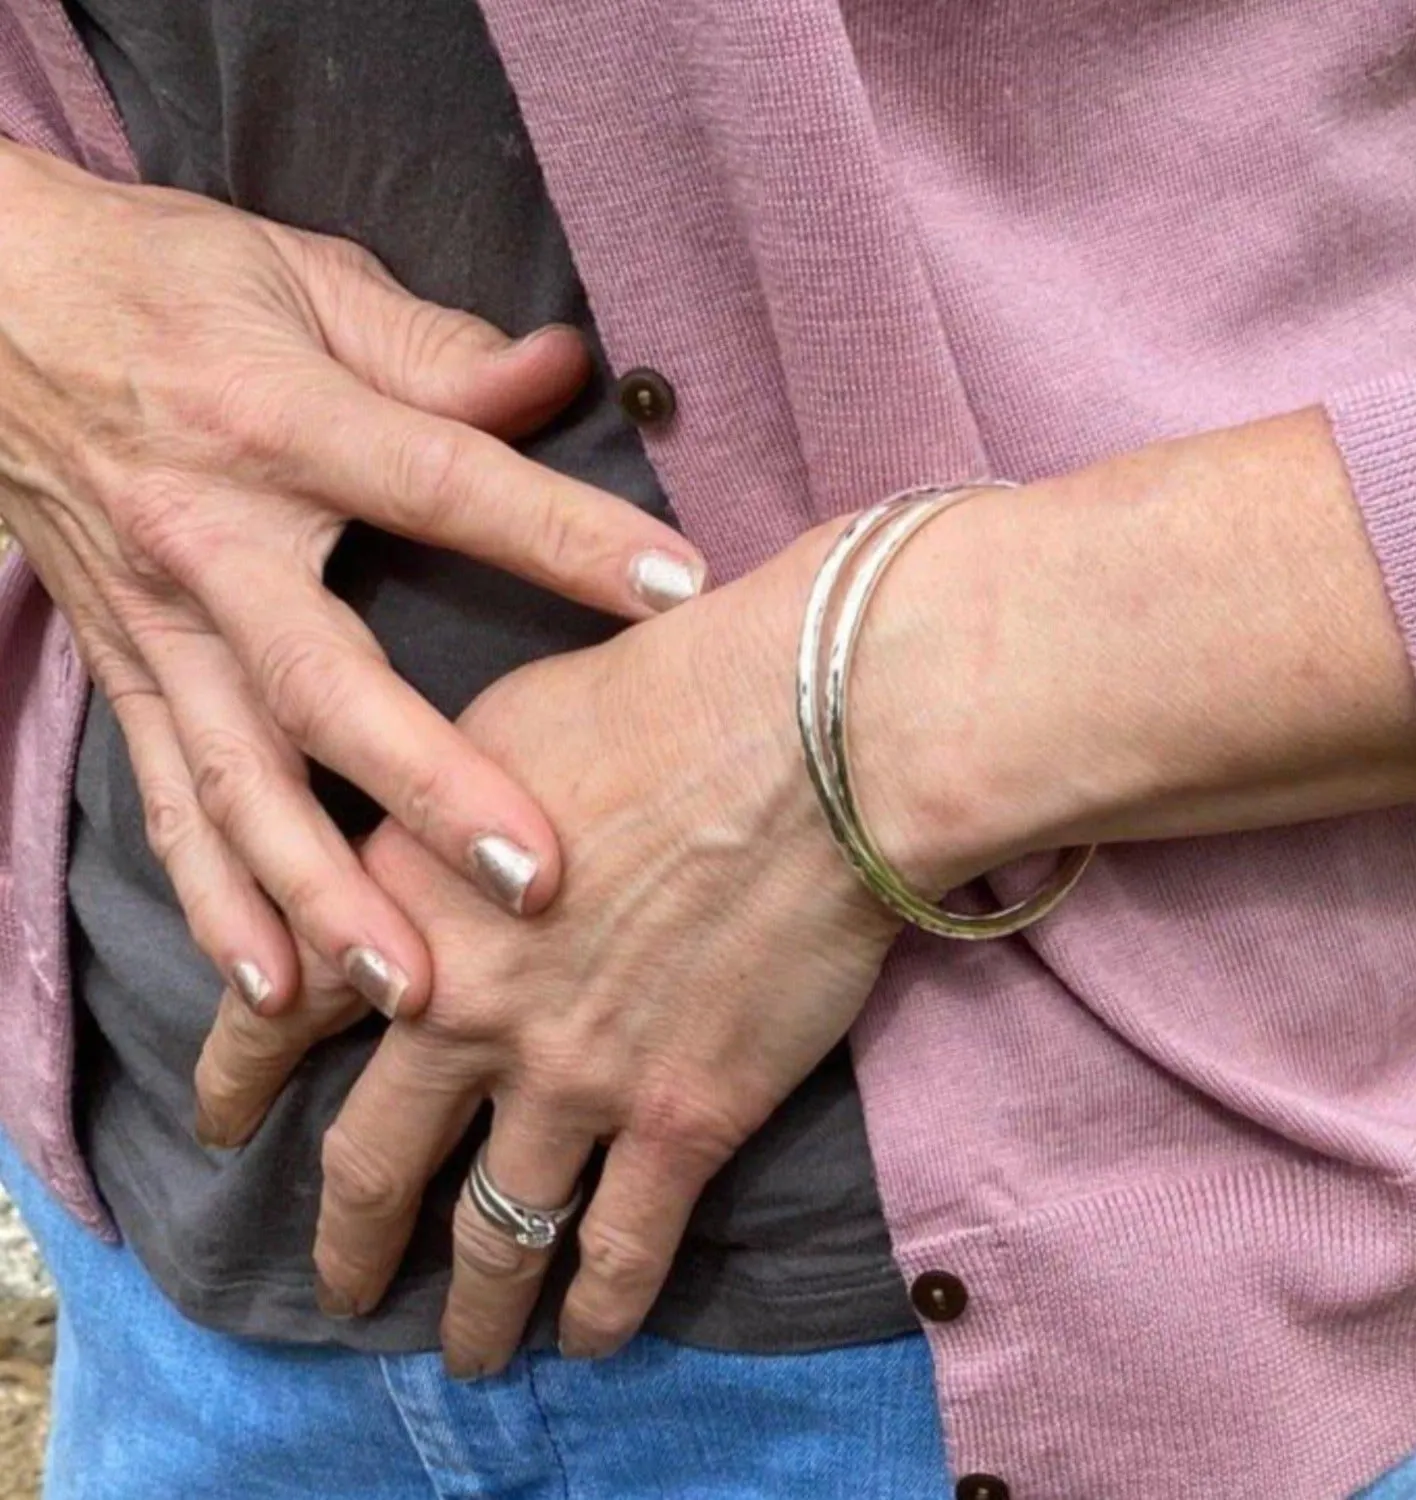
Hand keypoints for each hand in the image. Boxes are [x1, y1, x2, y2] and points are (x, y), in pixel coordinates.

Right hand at [0, 141, 704, 1019]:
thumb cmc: (162, 284)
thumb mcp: (300, 277)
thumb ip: (433, 346)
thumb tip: (566, 372)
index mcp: (277, 422)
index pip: (443, 484)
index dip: (561, 535)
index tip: (674, 588)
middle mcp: (211, 544)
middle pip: (327, 684)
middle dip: (429, 789)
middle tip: (533, 880)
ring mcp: (159, 626)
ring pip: (239, 781)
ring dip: (321, 895)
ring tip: (411, 988)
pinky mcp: (123, 674)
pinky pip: (168, 804)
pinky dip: (216, 901)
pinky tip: (272, 991)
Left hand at [195, 405, 1415, 1364]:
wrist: (811, 730)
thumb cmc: (660, 690)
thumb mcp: (499, 723)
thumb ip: (436, 817)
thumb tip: (428, 862)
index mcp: (398, 904)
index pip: (277, 1018)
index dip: (236, 1082)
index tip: (225, 1123)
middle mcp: (461, 1014)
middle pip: (371, 1163)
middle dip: (348, 1241)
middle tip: (343, 1288)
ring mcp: (570, 1081)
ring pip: (492, 1234)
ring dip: (471, 1305)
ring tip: (467, 1349)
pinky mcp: (681, 1119)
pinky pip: (622, 1250)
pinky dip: (598, 1305)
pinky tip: (586, 1337)